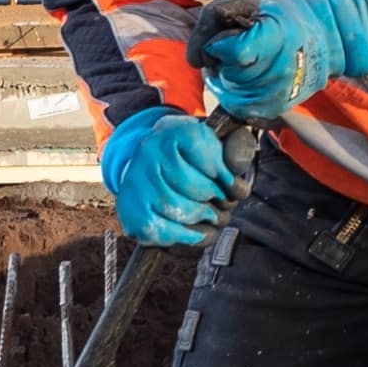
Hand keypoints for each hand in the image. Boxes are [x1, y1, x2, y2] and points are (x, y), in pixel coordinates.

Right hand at [102, 105, 241, 249]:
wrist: (152, 161)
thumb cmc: (192, 155)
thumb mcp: (217, 142)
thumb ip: (238, 150)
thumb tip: (236, 185)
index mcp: (176, 130)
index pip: (210, 161)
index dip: (227, 178)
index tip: (231, 185)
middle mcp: (150, 150)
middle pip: (194, 187)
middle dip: (216, 201)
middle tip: (224, 204)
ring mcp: (136, 178)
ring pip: (177, 210)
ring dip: (201, 218)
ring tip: (211, 216)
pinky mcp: (129, 206)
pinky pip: (160, 230)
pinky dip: (184, 236)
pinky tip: (196, 232)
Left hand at [202, 0, 367, 118]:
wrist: (324, 39)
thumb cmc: (280, 14)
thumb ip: (212, 18)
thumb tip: (196, 58)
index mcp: (278, 35)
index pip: (233, 52)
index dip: (221, 44)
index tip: (229, 36)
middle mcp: (283, 69)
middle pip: (227, 73)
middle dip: (222, 61)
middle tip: (239, 48)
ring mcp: (280, 93)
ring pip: (229, 92)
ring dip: (227, 78)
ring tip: (246, 62)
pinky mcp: (276, 109)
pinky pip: (238, 108)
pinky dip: (235, 94)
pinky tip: (248, 78)